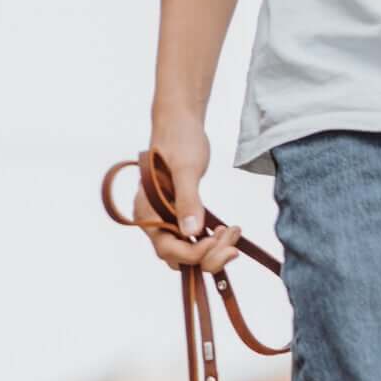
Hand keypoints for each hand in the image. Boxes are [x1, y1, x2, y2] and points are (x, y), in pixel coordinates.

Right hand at [136, 118, 239, 272]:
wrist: (179, 121)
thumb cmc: (179, 139)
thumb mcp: (186, 169)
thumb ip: (187, 200)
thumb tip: (191, 232)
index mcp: (147, 215)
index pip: (169, 250)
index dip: (194, 253)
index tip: (219, 240)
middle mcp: (154, 224)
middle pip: (179, 258)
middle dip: (208, 255)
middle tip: (233, 241)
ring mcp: (166, 221)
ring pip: (188, 253)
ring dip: (213, 250)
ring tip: (233, 232)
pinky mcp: (179, 216)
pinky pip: (194, 240)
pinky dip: (212, 241)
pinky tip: (227, 230)